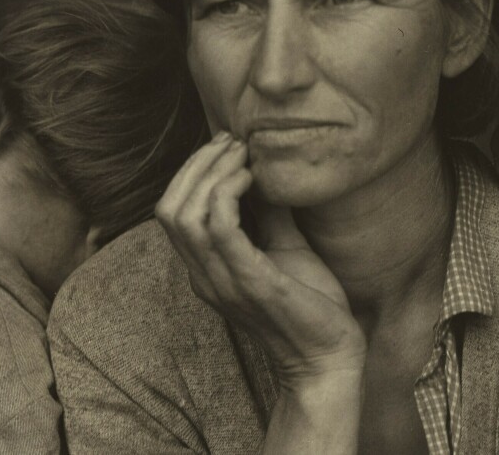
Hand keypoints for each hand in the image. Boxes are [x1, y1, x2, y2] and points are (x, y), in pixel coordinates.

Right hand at [155, 131, 365, 386]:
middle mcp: (204, 276)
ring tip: (242, 154)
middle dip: (196, 165)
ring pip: (185, 215)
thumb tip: (267, 170)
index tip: (226, 145)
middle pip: (169, 208)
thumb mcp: (284, 248)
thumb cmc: (309, 304)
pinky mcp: (249, 282)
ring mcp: (222, 281)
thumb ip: (269, 214)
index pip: (172, 212)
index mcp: (206, 269)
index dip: (191, 171)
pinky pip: (219, 229)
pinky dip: (228, 193)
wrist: (329, 356)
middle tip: (232, 142)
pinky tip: (252, 178)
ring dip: (211, 173)